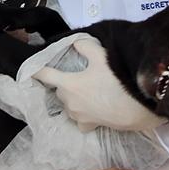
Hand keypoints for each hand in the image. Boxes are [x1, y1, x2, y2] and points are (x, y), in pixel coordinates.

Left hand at [32, 39, 166, 131]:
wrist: (137, 108)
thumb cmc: (118, 81)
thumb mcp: (102, 56)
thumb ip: (85, 46)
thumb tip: (75, 43)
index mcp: (68, 84)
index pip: (45, 75)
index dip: (37, 69)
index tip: (31, 68)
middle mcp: (68, 102)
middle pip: (59, 90)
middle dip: (64, 83)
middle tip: (78, 76)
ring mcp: (77, 116)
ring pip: (68, 105)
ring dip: (73, 98)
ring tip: (88, 91)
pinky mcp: (88, 126)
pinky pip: (79, 119)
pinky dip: (82, 113)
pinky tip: (91, 108)